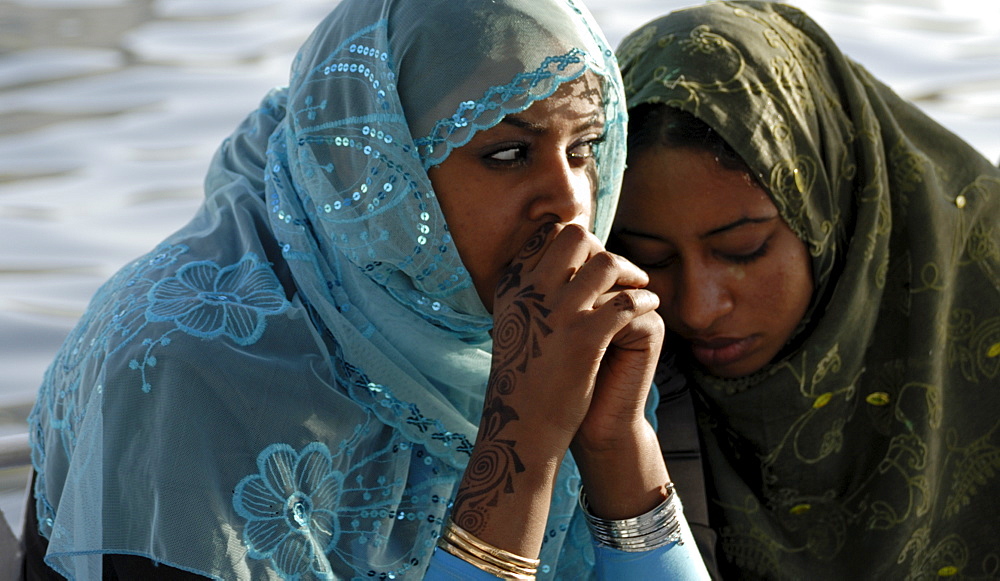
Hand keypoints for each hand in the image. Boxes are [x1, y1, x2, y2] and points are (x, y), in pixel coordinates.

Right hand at [451, 222, 660, 552]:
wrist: (521, 425)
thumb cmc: (524, 376)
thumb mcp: (516, 324)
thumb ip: (532, 292)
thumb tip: (560, 264)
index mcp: (512, 285)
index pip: (548, 234)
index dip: (578, 243)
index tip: (593, 260)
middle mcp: (531, 291)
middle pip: (576, 237)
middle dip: (603, 249)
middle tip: (619, 272)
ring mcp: (558, 313)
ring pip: (605, 263)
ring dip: (630, 271)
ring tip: (640, 285)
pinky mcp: (584, 339)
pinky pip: (626, 302)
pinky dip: (643, 300)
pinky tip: (649, 307)